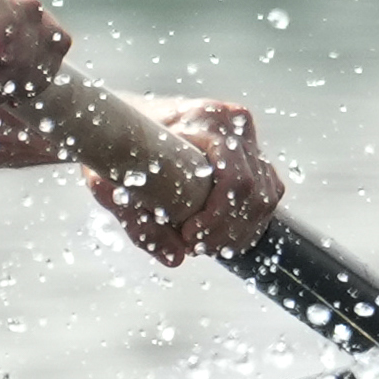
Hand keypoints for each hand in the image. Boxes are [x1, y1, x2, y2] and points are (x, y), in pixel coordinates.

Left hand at [81, 95, 284, 264]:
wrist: (124, 124)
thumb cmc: (115, 149)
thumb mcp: (110, 185)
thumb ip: (140, 223)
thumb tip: (176, 258)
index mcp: (206, 119)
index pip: (236, 180)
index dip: (218, 218)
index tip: (187, 236)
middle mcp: (235, 123)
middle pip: (254, 195)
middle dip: (226, 232)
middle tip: (193, 247)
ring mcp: (247, 138)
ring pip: (265, 199)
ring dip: (238, 232)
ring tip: (202, 243)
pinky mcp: (253, 155)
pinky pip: (267, 196)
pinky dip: (248, 224)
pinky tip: (220, 235)